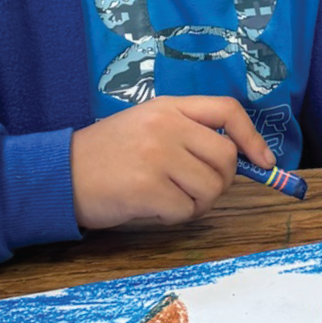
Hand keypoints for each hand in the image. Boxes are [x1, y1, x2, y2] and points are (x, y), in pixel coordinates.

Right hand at [71, 96, 275, 229]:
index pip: (227, 111)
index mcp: (167, 107)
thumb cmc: (106, 156)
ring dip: (195, 203)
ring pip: (210, 188)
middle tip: (195, 189)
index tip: (263, 161)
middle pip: (225, 157)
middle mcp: (165, 126)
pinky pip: (185, 211)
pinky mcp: (147, 187)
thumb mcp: (145, 127)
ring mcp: (156, 155)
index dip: (252, 137)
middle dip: (220, 181)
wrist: (58, 174)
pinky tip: (149, 206)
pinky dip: (173, 216)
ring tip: (166, 198)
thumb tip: (239, 162)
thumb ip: (186, 134)